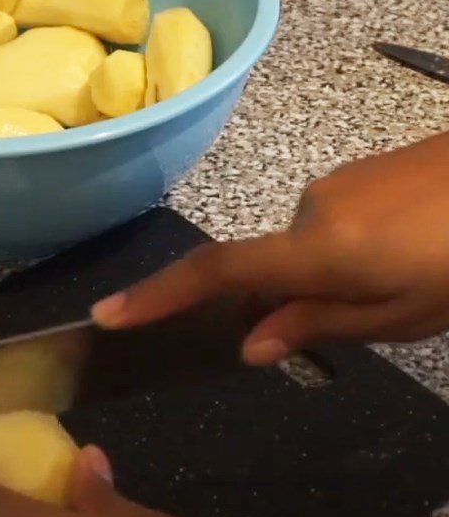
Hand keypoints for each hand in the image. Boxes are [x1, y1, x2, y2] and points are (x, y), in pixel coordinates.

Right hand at [93, 131, 448, 363]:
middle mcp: (309, 209)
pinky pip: (329, 222)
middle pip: (272, 267)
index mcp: (319, 251)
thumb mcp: (402, 313)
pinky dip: (349, 249)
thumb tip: (251, 344)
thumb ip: (320, 323)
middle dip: (302, 299)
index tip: (110, 313)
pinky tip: (406, 249)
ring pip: (306, 248)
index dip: (159, 294)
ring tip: (406, 280)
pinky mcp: (354, 172)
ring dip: (333, 275)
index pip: (218, 272)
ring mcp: (331, 185)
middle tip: (371, 316)